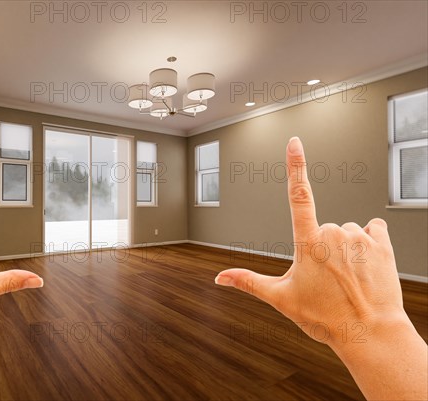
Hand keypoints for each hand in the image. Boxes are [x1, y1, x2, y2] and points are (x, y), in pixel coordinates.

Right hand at [215, 137, 408, 346]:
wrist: (369, 334)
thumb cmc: (325, 318)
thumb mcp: (281, 299)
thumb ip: (248, 281)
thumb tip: (219, 278)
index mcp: (308, 242)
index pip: (298, 195)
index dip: (295, 166)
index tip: (295, 142)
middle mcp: (334, 233)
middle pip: (323, 226)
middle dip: (322, 245)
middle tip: (326, 277)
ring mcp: (359, 237)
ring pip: (346, 231)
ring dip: (345, 246)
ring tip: (346, 277)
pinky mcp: (382, 244)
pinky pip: (372, 229)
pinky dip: (368, 242)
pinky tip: (365, 265)